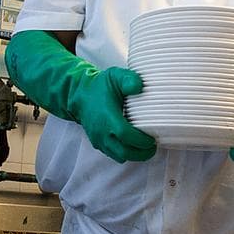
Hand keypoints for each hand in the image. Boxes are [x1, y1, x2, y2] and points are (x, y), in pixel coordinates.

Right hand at [4, 30, 156, 163]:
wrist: (80, 95)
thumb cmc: (100, 87)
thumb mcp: (115, 76)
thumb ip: (128, 79)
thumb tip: (140, 86)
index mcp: (107, 116)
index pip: (125, 134)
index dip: (141, 140)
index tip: (152, 139)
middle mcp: (101, 132)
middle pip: (124, 152)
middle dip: (141, 153)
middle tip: (153, 148)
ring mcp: (98, 139)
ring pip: (119, 156)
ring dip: (134, 155)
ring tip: (145, 148)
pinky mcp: (98, 144)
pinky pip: (113, 154)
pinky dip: (125, 153)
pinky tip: (134, 146)